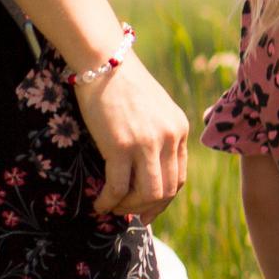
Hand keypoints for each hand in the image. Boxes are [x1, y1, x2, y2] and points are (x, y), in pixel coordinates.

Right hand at [76, 49, 190, 221]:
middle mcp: (169, 137)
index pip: (179, 177)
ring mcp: (147, 143)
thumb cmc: (123, 84)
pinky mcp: (121, 146)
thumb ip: (157, 134)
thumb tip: (146, 165)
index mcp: (179, 129)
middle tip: (128, 217)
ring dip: (129, 209)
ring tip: (112, 208)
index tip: (146, 208)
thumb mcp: (153, 109)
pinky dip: (109, 202)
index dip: (163, 199)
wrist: (105, 61)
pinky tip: (98, 204)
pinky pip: (118, 188)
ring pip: (148, 194)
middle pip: (166, 190)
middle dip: (147, 210)